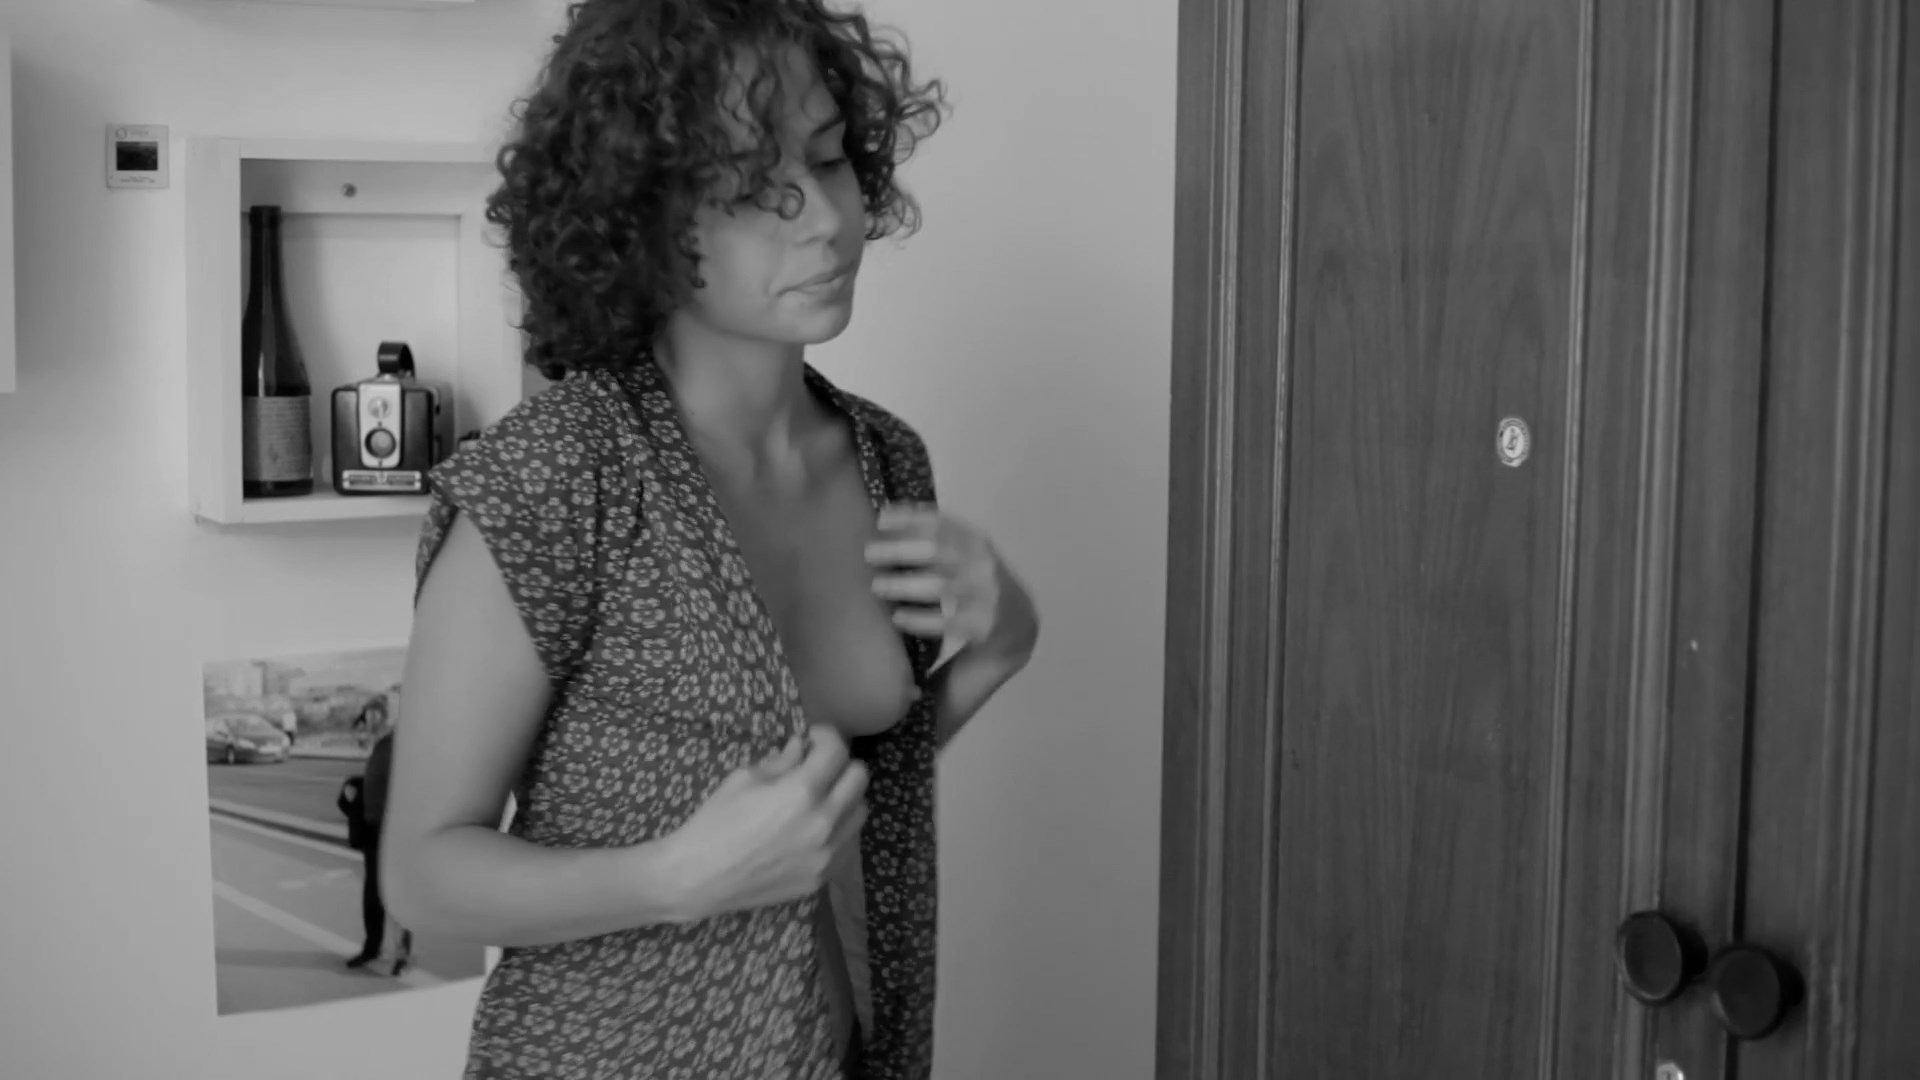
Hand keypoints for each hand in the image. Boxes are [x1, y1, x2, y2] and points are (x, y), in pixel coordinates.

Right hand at [666, 725, 867, 919]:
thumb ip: (782, 761)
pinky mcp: (823, 876)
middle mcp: (824, 822)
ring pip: (860, 811)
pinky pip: (848, 844)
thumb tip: (802, 746)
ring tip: (819, 798)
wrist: (699, 878)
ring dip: (844, 797)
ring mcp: (827, 853)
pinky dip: (839, 829)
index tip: (813, 738)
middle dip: (840, 764)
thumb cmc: (715, 823)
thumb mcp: (744, 779)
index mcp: (802, 791)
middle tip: (818, 765)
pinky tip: (815, 827)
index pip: (837, 751)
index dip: (826, 736)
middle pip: (859, 778)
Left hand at [865, 502, 1039, 655]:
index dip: (909, 518)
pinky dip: (918, 619)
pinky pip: (945, 622)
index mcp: (977, 541)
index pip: (941, 522)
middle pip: (936, 550)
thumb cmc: (978, 582)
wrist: (1019, 624)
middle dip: (899, 549)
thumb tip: (886, 522)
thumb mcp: (968, 554)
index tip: (880, 520)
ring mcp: (985, 595)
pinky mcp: (983, 626)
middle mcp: (983, 564)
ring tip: (877, 586)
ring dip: (903, 585)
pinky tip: (898, 617)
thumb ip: (940, 539)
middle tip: (869, 553)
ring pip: (939, 586)